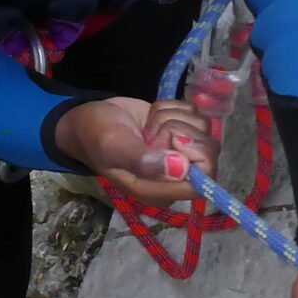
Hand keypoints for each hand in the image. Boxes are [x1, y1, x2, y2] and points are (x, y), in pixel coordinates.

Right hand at [53, 96, 218, 205]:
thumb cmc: (96, 135)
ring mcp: (181, 152)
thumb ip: (144, 160)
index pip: (204, 180)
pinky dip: (174, 107)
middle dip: (181, 130)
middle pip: (209, 151)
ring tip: (148, 126)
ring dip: (173, 117)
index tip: (169, 138)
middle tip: (152, 132)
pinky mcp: (182, 130)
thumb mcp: (114, 147)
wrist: (88, 117)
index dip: (193, 155)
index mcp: (160, 190)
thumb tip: (181, 169)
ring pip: (203, 128)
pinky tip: (152, 117)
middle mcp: (176, 175)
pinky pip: (195, 113)